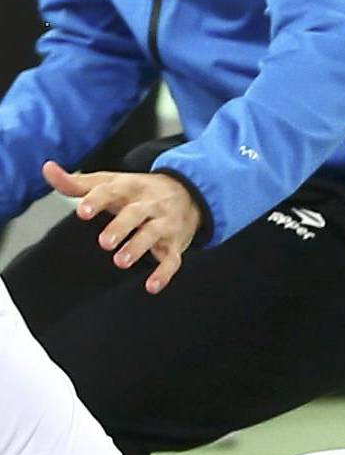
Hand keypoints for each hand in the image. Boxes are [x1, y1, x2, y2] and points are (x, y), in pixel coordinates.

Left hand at [42, 164, 202, 293]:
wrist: (188, 192)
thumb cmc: (139, 191)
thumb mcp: (110, 182)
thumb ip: (77, 182)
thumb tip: (47, 169)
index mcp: (130, 188)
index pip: (112, 190)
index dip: (97, 200)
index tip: (82, 212)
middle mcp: (149, 204)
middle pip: (136, 213)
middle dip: (121, 227)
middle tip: (104, 243)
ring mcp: (164, 224)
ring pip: (153, 234)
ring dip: (138, 247)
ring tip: (121, 262)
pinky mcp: (175, 244)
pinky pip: (172, 259)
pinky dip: (164, 273)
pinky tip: (151, 285)